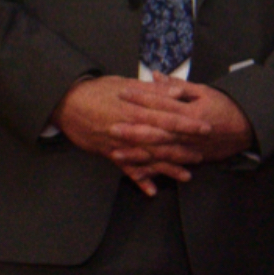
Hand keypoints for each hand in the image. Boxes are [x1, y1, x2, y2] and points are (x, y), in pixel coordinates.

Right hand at [54, 76, 211, 193]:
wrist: (67, 102)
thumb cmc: (99, 90)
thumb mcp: (128, 84)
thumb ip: (155, 90)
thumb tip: (178, 91)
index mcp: (138, 109)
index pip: (168, 117)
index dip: (188, 123)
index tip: (206, 127)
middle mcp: (131, 128)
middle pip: (161, 140)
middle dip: (182, 149)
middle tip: (201, 156)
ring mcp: (120, 143)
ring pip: (148, 158)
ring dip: (167, 168)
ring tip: (186, 176)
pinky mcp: (109, 152)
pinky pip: (126, 168)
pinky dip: (138, 179)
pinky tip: (151, 190)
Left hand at [116, 76, 255, 161]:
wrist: (246, 129)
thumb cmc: (225, 107)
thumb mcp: (205, 92)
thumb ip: (178, 87)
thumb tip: (156, 76)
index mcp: (191, 112)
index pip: (162, 104)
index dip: (142, 98)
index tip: (123, 93)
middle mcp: (188, 132)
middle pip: (157, 131)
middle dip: (133, 130)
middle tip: (111, 127)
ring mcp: (189, 147)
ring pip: (160, 152)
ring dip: (137, 154)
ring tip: (115, 153)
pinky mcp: (191, 158)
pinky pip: (169, 166)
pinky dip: (153, 171)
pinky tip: (136, 172)